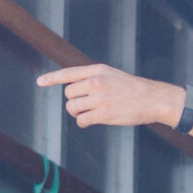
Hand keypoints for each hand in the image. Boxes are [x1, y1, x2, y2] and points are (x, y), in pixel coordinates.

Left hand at [37, 62, 180, 131]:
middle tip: (85, 104)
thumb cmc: (132, 88)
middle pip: (68, 94)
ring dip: (77, 112)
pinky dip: (84, 122)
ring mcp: (100, 98)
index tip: (40, 82)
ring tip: (90, 112)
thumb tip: (72, 89)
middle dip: (74, 101)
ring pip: (72, 108)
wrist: (152, 99)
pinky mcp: (104, 114)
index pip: (69, 73)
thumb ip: (93, 78)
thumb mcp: (112, 75)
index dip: (52, 78)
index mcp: (98, 70)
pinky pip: (82, 120)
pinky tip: (92, 120)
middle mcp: (97, 82)